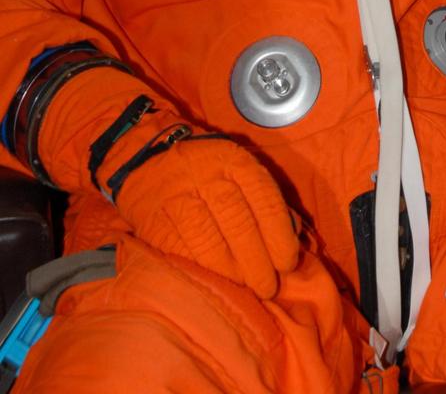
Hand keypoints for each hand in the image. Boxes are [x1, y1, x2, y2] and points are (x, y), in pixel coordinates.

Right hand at [114, 133, 300, 297]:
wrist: (150, 157)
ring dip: (230, 272)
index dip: (279, 238)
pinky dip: (200, 271)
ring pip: (207, 240)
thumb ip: (266, 200)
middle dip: (258, 262)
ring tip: (244, 289)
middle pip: (238, 223)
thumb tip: (294, 237)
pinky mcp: (154, 219)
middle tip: (269, 287)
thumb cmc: (209, 171)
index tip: (287, 264)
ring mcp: (177, 196)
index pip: (264, 201)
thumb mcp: (241, 169)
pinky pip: (179, 250)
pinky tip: (214, 283)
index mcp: (235, 161)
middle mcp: (207, 175)